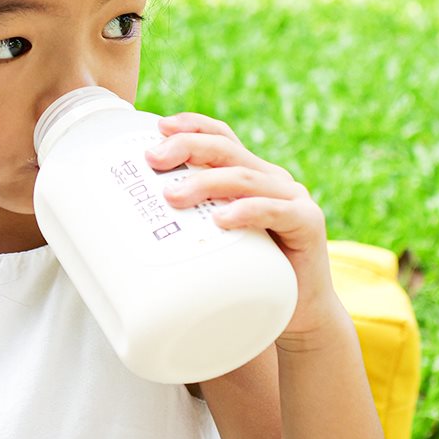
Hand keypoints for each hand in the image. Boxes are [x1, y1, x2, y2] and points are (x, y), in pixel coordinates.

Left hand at [143, 111, 346, 348]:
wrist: (301, 313)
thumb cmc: (248, 276)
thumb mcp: (216, 242)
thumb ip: (190, 225)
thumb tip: (130, 225)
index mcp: (251, 175)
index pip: (221, 137)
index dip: (193, 126)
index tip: (159, 127)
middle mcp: (272, 179)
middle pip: (227, 150)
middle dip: (188, 147)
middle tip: (153, 159)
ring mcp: (293, 198)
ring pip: (244, 178)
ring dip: (206, 182)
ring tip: (172, 195)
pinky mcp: (309, 223)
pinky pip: (276, 211)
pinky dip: (247, 211)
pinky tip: (221, 218)